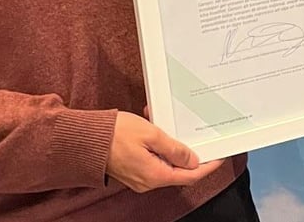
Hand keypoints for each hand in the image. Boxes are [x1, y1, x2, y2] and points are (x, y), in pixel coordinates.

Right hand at [105, 111, 224, 192]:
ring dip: (170, 144)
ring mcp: (139, 177)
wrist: (84, 138)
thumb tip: (192, 161)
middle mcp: (148, 181)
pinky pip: (152, 159)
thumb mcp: (151, 135)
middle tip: (195, 134)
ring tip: (166, 122)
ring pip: (165, 162)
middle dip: (188, 151)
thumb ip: (174, 149)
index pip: (190, 176)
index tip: (219, 156)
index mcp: (155, 175)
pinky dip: (156, 144)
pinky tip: (152, 126)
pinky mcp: (131, 169)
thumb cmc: (115, 134)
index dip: (207, 166)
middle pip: (179, 170)